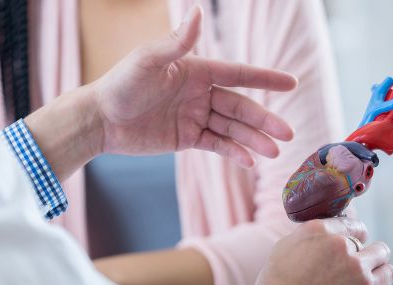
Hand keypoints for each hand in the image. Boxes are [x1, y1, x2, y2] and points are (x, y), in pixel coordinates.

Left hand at [92, 5, 296, 167]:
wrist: (100, 120)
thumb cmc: (120, 85)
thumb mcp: (148, 61)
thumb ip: (176, 41)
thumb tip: (198, 10)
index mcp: (196, 70)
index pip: (238, 74)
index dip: (265, 79)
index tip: (292, 83)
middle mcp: (199, 93)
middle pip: (240, 106)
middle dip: (264, 120)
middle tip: (288, 134)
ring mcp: (194, 116)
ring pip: (232, 128)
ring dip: (253, 140)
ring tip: (274, 153)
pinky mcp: (186, 138)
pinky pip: (216, 144)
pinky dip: (233, 152)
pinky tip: (249, 161)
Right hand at [253, 218, 392, 284]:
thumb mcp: (282, 250)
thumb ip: (305, 239)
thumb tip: (319, 237)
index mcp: (317, 230)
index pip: (346, 223)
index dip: (347, 234)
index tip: (348, 241)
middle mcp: (339, 243)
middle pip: (362, 237)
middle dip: (357, 249)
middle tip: (349, 263)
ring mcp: (356, 265)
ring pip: (381, 252)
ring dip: (374, 260)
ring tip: (365, 271)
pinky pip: (388, 273)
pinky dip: (383, 275)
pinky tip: (375, 281)